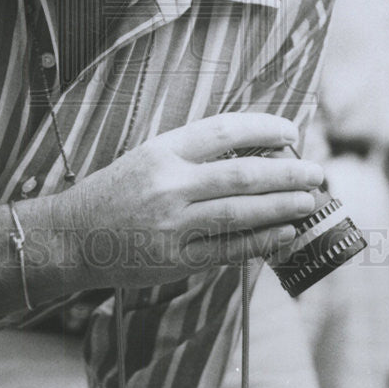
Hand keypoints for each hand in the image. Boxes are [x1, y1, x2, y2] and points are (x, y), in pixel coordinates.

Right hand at [30, 112, 323, 289]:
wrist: (71, 237)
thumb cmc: (111, 192)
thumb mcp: (147, 156)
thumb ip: (192, 153)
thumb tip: (251, 149)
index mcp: (162, 151)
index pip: (225, 130)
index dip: (264, 128)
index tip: (291, 132)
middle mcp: (169, 184)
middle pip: (243, 174)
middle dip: (288, 172)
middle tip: (317, 171)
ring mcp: (173, 224)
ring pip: (242, 212)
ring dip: (284, 206)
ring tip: (310, 200)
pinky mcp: (174, 260)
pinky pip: (229, 249)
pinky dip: (262, 240)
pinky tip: (285, 233)